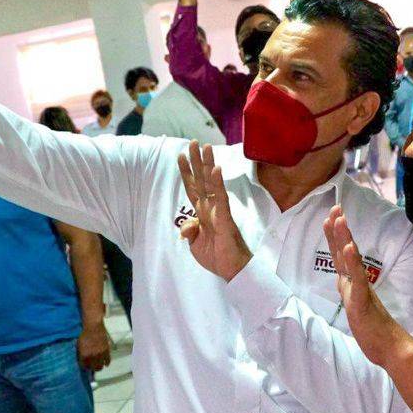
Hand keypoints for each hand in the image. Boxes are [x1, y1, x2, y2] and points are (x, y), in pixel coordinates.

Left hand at [77, 321, 111, 371]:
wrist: (94, 327)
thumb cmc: (84, 335)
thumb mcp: (79, 345)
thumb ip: (81, 354)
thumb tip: (83, 361)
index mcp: (84, 355)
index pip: (84, 366)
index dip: (85, 366)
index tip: (86, 365)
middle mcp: (92, 356)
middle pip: (93, 368)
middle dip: (92, 368)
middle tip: (92, 366)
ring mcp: (100, 354)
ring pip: (101, 366)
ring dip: (99, 367)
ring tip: (98, 365)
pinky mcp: (106, 351)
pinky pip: (108, 361)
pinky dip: (107, 363)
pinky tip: (105, 363)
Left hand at [177, 141, 251, 281]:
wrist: (232, 270)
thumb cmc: (217, 256)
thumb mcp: (195, 245)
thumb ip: (189, 231)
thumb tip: (185, 225)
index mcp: (203, 212)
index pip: (193, 188)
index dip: (187, 172)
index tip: (181, 155)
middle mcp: (210, 207)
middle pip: (202, 179)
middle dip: (196, 161)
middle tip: (193, 142)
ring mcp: (218, 210)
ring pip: (211, 183)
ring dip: (207, 164)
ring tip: (205, 146)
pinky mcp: (225, 218)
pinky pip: (221, 198)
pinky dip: (217, 184)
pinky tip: (215, 169)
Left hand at [323, 206, 406, 366]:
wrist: (391, 349)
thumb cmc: (375, 330)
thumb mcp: (356, 306)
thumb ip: (351, 291)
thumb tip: (344, 279)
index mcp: (353, 283)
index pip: (341, 255)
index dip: (336, 235)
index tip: (333, 215)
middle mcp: (356, 283)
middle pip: (343, 251)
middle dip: (337, 228)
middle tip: (335, 206)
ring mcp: (360, 290)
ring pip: (349, 260)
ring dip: (344, 238)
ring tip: (340, 218)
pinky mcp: (363, 300)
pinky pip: (357, 278)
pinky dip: (352, 262)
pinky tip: (349, 247)